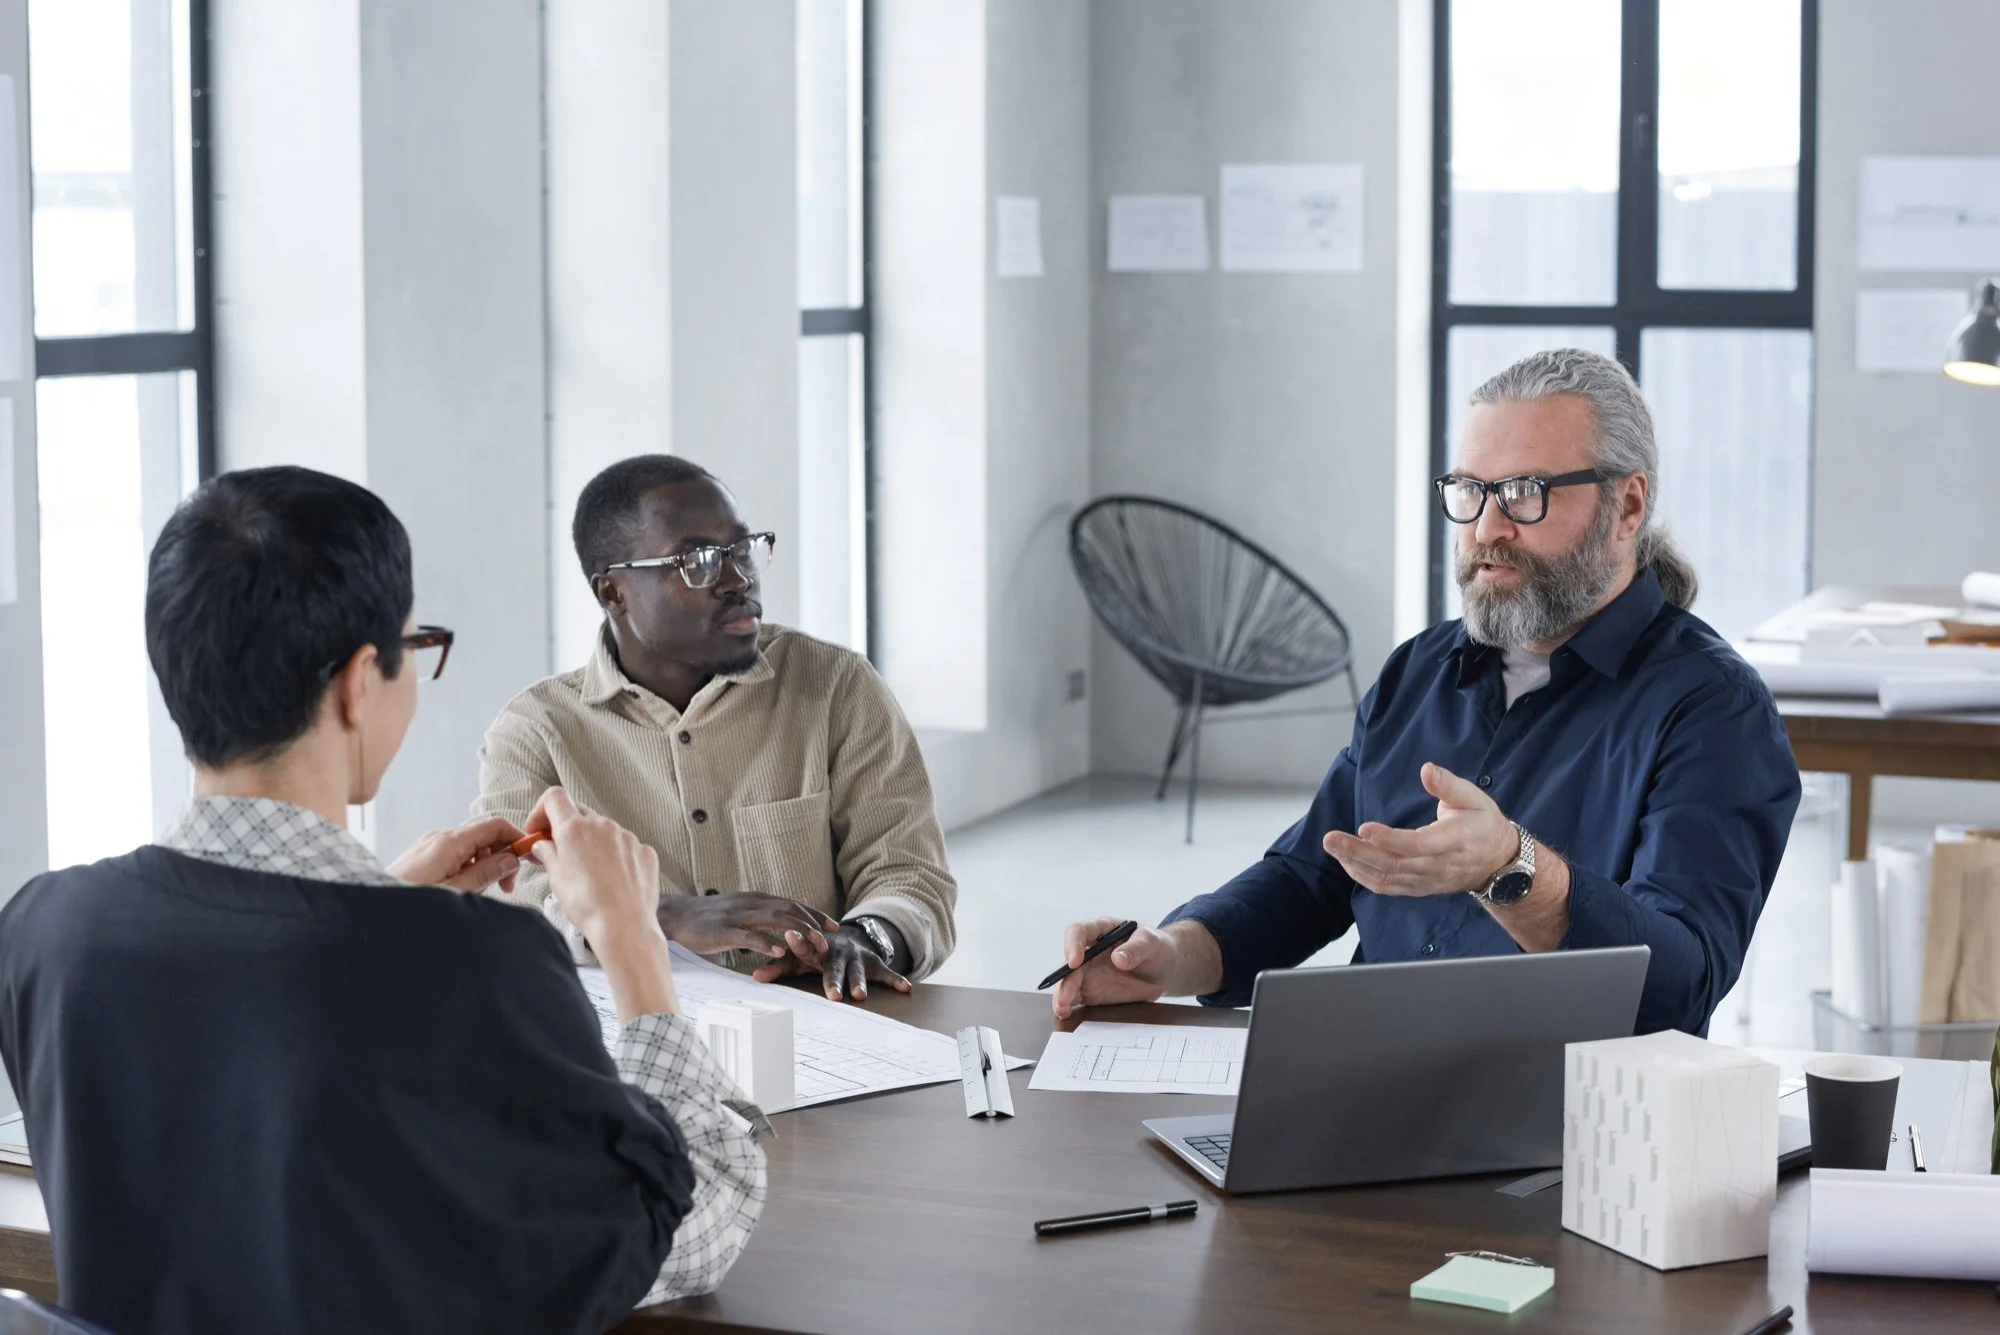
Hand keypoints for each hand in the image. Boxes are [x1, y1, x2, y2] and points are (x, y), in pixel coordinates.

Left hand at [387, 815, 526, 892]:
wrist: (375, 910)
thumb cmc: (410, 902)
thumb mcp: (456, 892)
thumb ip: (486, 873)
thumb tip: (511, 858)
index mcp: (449, 842)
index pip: (494, 826)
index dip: (515, 839)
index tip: (527, 859)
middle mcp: (440, 837)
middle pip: (484, 836)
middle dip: (500, 858)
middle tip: (504, 887)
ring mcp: (429, 844)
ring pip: (471, 847)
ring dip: (483, 866)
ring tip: (477, 893)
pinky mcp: (423, 854)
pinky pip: (455, 854)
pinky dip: (467, 868)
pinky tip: (462, 889)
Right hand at [522, 788, 661, 945]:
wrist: (624, 925)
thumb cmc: (587, 905)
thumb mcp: (556, 878)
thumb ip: (547, 854)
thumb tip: (542, 845)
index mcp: (575, 829)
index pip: (554, 798)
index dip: (542, 810)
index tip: (539, 828)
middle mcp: (602, 826)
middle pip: (579, 814)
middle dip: (567, 828)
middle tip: (560, 851)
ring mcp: (627, 837)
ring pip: (604, 831)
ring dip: (593, 843)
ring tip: (589, 872)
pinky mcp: (644, 851)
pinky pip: (626, 846)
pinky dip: (616, 856)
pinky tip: (612, 878)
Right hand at [658, 893, 840, 959]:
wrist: (676, 916)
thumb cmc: (709, 918)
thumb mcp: (740, 909)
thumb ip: (763, 911)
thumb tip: (788, 910)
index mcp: (755, 899)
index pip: (792, 903)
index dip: (814, 913)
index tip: (833, 925)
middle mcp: (750, 903)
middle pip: (789, 909)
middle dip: (813, 922)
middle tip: (832, 936)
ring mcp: (737, 916)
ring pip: (775, 919)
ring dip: (798, 931)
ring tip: (816, 944)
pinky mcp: (723, 931)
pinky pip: (748, 936)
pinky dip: (766, 943)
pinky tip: (781, 952)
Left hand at [752, 927, 911, 1002]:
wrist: (848, 937)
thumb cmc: (815, 951)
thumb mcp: (796, 957)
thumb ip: (777, 967)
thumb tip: (754, 977)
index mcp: (815, 947)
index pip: (804, 944)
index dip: (797, 940)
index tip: (790, 936)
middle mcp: (837, 951)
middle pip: (833, 966)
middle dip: (833, 980)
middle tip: (833, 996)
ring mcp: (856, 957)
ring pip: (858, 971)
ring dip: (860, 982)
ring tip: (860, 996)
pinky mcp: (874, 963)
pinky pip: (886, 973)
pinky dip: (896, 980)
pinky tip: (906, 989)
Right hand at [1051, 917, 1178, 1019]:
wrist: (1163, 969)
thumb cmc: (1156, 947)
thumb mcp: (1152, 943)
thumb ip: (1136, 948)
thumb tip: (1118, 959)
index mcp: (1101, 930)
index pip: (1079, 931)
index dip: (1073, 944)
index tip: (1075, 961)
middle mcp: (1089, 951)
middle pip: (1069, 961)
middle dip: (1066, 978)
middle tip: (1067, 993)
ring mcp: (1089, 972)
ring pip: (1068, 981)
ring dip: (1062, 994)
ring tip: (1061, 1007)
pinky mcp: (1091, 990)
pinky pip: (1075, 997)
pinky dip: (1068, 1005)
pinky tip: (1065, 1012)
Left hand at [1321, 762, 1518, 896]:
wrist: (1498, 863)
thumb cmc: (1483, 824)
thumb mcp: (1475, 797)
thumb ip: (1449, 784)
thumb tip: (1426, 769)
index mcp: (1454, 841)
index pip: (1417, 845)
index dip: (1389, 839)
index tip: (1363, 828)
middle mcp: (1438, 866)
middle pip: (1393, 864)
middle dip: (1358, 852)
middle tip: (1329, 838)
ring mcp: (1427, 880)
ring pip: (1387, 877)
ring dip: (1355, 863)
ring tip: (1332, 846)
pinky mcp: (1418, 887)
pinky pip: (1387, 886)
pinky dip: (1364, 876)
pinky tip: (1346, 862)